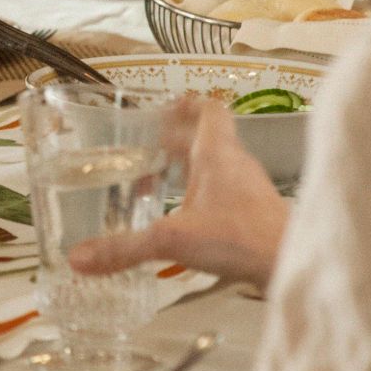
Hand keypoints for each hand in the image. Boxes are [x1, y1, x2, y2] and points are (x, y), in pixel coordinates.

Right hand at [68, 95, 287, 287]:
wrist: (292, 264)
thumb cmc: (242, 239)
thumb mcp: (171, 241)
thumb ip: (124, 249)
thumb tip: (78, 258)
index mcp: (217, 154)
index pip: (208, 111)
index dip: (186, 105)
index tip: (164, 107)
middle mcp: (236, 165)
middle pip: (207, 138)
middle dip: (177, 141)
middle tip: (149, 147)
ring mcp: (250, 189)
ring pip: (218, 166)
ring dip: (191, 169)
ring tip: (162, 183)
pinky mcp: (257, 213)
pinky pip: (227, 192)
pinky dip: (205, 196)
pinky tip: (188, 218)